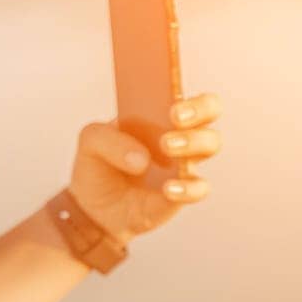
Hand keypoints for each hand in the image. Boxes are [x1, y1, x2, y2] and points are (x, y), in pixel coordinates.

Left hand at [67, 93, 222, 243]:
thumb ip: (108, 139)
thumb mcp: (91, 141)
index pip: (190, 96)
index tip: (173, 107)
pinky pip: (198, 189)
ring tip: (166, 146)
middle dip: (199, 111)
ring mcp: (184, 164)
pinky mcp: (180, 194)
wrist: (93, 206)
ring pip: (209, 145)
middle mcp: (181, 135)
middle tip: (174, 120)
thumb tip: (141, 158)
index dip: (192, 98)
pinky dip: (187, 188)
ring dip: (192, 142)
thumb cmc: (100, 164)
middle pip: (210, 113)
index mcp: (161, 115)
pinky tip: (168, 188)